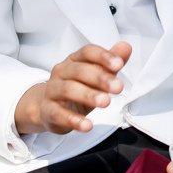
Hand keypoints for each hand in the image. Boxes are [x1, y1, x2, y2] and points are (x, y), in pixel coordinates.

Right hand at [14, 42, 131, 134]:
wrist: (47, 107)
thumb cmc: (76, 88)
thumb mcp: (95, 76)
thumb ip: (110, 63)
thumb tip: (126, 47)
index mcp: (74, 60)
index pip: (87, 52)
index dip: (103, 57)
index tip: (119, 64)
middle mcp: (61, 72)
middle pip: (79, 71)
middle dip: (100, 78)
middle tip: (118, 87)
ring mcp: (52, 91)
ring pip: (68, 90)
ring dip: (88, 96)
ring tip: (106, 102)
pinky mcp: (48, 110)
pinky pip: (58, 114)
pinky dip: (73, 120)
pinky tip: (87, 125)